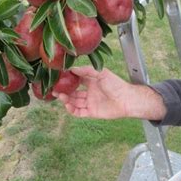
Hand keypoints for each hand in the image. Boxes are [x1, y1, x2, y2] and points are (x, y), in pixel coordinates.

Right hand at [52, 66, 166, 119]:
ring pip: (74, 102)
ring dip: (66, 99)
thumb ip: (87, 70)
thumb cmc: (116, 84)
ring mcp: (90, 102)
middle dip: (63, 91)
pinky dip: (72, 110)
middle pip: (73, 92)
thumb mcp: (101, 73)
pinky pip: (79, 112)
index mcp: (92, 81)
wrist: (127, 99)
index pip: (76, 79)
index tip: (58, 77)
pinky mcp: (92, 112)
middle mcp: (90, 92)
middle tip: (54, 89)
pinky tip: (67, 105)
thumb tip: (71, 69)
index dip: (67, 79)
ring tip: (59, 96)